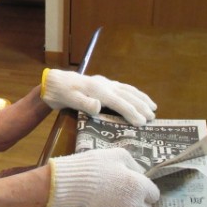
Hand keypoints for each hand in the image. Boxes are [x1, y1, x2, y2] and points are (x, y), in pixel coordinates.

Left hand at [41, 69, 156, 125]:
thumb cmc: (60, 93)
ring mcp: (104, 82)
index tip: (142, 123)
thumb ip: (83, 103)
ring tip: (153, 107)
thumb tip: (98, 106)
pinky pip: (123, 87)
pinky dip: (133, 92)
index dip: (132, 113)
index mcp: (98, 90)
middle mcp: (104, 85)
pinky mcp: (103, 83)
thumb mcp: (68, 100)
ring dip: (141, 98)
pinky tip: (138, 97)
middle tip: (153, 118)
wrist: (53, 82)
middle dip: (141, 107)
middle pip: (128, 96)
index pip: (119, 103)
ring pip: (128, 90)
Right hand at [47, 148, 159, 206]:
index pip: (154, 194)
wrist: (72, 183)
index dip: (146, 190)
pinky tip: (93, 203)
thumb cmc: (96, 165)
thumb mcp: (117, 154)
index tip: (136, 185)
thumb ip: (132, 164)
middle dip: (137, 203)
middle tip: (123, 193)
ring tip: (103, 196)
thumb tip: (139, 173)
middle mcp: (133, 205)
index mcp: (139, 187)